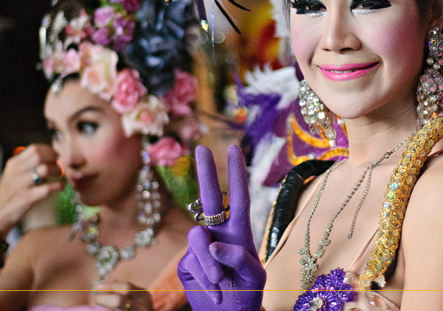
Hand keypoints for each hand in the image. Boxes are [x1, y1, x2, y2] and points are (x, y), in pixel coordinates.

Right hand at [0, 144, 64, 233]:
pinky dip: (59, 186)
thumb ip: (29, 166)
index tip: (56, 154)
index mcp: (14, 164)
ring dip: (57, 170)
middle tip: (59, 163)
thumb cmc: (10, 193)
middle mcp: (17, 171)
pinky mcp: (27, 197)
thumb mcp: (14, 174)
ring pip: (45, 169)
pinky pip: (48, 188)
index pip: (34, 148)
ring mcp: (22, 184)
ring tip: (59, 174)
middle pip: (40, 155)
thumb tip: (51, 160)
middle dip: (53, 158)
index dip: (49, 150)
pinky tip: (62, 185)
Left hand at [91, 278, 152, 309]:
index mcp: (143, 294)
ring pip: (115, 310)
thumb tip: (107, 278)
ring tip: (100, 306)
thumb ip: (122, 288)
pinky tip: (105, 309)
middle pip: (118, 301)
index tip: (98, 286)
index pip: (125, 287)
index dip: (110, 286)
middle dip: (104, 299)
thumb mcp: (135, 295)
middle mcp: (142, 305)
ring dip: (105, 308)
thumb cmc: (139, 308)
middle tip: (96, 299)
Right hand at [178, 145, 265, 310]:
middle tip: (200, 148)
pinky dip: (206, 276)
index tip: (233, 149)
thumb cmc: (248, 295)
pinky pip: (193, 261)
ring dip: (210, 261)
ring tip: (221, 282)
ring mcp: (201, 247)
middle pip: (210, 198)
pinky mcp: (187, 263)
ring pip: (197, 237)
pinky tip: (215, 291)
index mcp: (240, 232)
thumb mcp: (255, 277)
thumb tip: (214, 242)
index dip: (237, 173)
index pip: (239, 197)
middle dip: (206, 172)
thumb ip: (240, 256)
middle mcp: (218, 233)